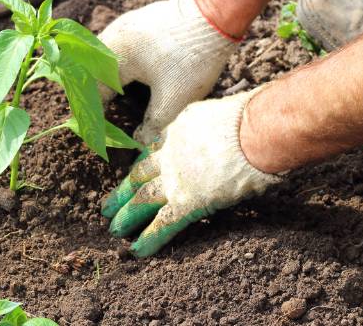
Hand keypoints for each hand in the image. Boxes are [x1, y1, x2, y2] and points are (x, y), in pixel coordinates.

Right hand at [99, 0, 236, 143]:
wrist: (217, 16)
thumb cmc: (193, 58)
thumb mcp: (173, 99)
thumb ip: (153, 124)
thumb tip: (140, 142)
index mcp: (115, 57)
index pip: (96, 91)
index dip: (95, 113)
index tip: (96, 130)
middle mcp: (113, 37)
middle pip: (93, 72)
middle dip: (96, 95)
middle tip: (99, 115)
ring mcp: (125, 25)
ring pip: (103, 57)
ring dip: (104, 78)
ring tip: (109, 98)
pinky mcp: (138, 21)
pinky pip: (116, 45)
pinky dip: (115, 63)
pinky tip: (125, 74)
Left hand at [102, 89, 280, 256]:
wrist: (254, 131)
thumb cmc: (250, 118)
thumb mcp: (221, 112)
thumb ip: (216, 125)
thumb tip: (228, 130)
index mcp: (179, 131)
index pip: (155, 150)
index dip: (143, 165)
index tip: (134, 174)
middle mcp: (171, 154)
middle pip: (140, 175)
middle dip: (123, 191)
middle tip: (107, 205)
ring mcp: (176, 178)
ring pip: (143, 199)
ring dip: (127, 215)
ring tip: (113, 230)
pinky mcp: (188, 201)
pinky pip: (164, 223)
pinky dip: (149, 238)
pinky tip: (136, 250)